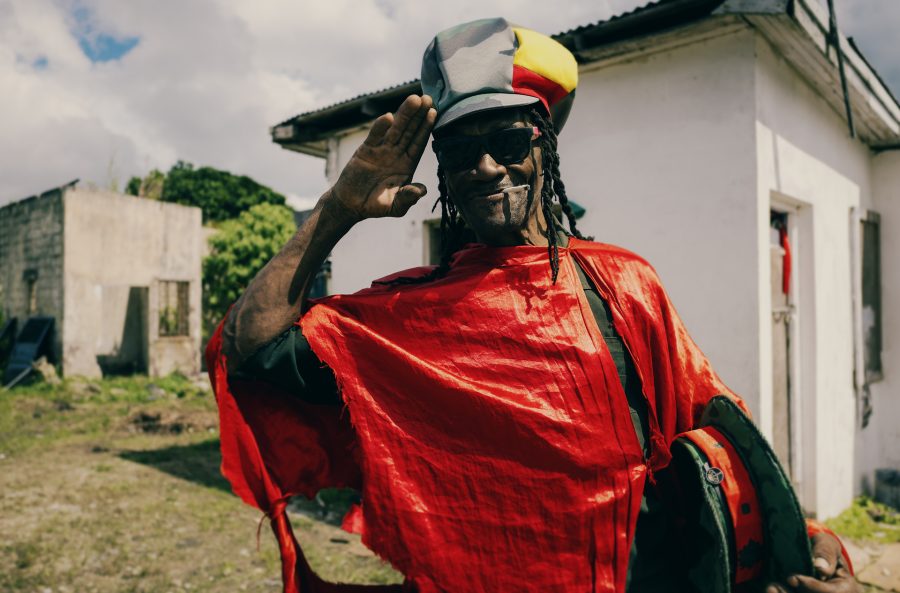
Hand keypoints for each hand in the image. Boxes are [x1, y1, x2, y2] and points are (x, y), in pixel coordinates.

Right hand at [327, 94, 436, 221]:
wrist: (351, 204)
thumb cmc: (376, 206)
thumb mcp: (396, 207)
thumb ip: (408, 198)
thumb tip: (422, 190)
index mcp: (406, 165)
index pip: (419, 143)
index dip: (426, 128)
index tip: (434, 113)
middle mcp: (396, 154)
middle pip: (409, 131)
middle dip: (418, 115)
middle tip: (428, 97)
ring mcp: (381, 150)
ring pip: (395, 129)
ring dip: (404, 114)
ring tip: (413, 99)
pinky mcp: (366, 150)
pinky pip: (375, 136)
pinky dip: (380, 127)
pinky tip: (388, 117)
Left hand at [766, 533, 860, 592]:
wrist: (812, 557)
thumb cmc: (821, 548)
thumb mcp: (825, 544)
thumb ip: (825, 553)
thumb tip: (821, 569)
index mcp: (848, 588)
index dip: (811, 587)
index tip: (792, 578)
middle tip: (773, 587)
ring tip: (771, 588)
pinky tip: (772, 589)